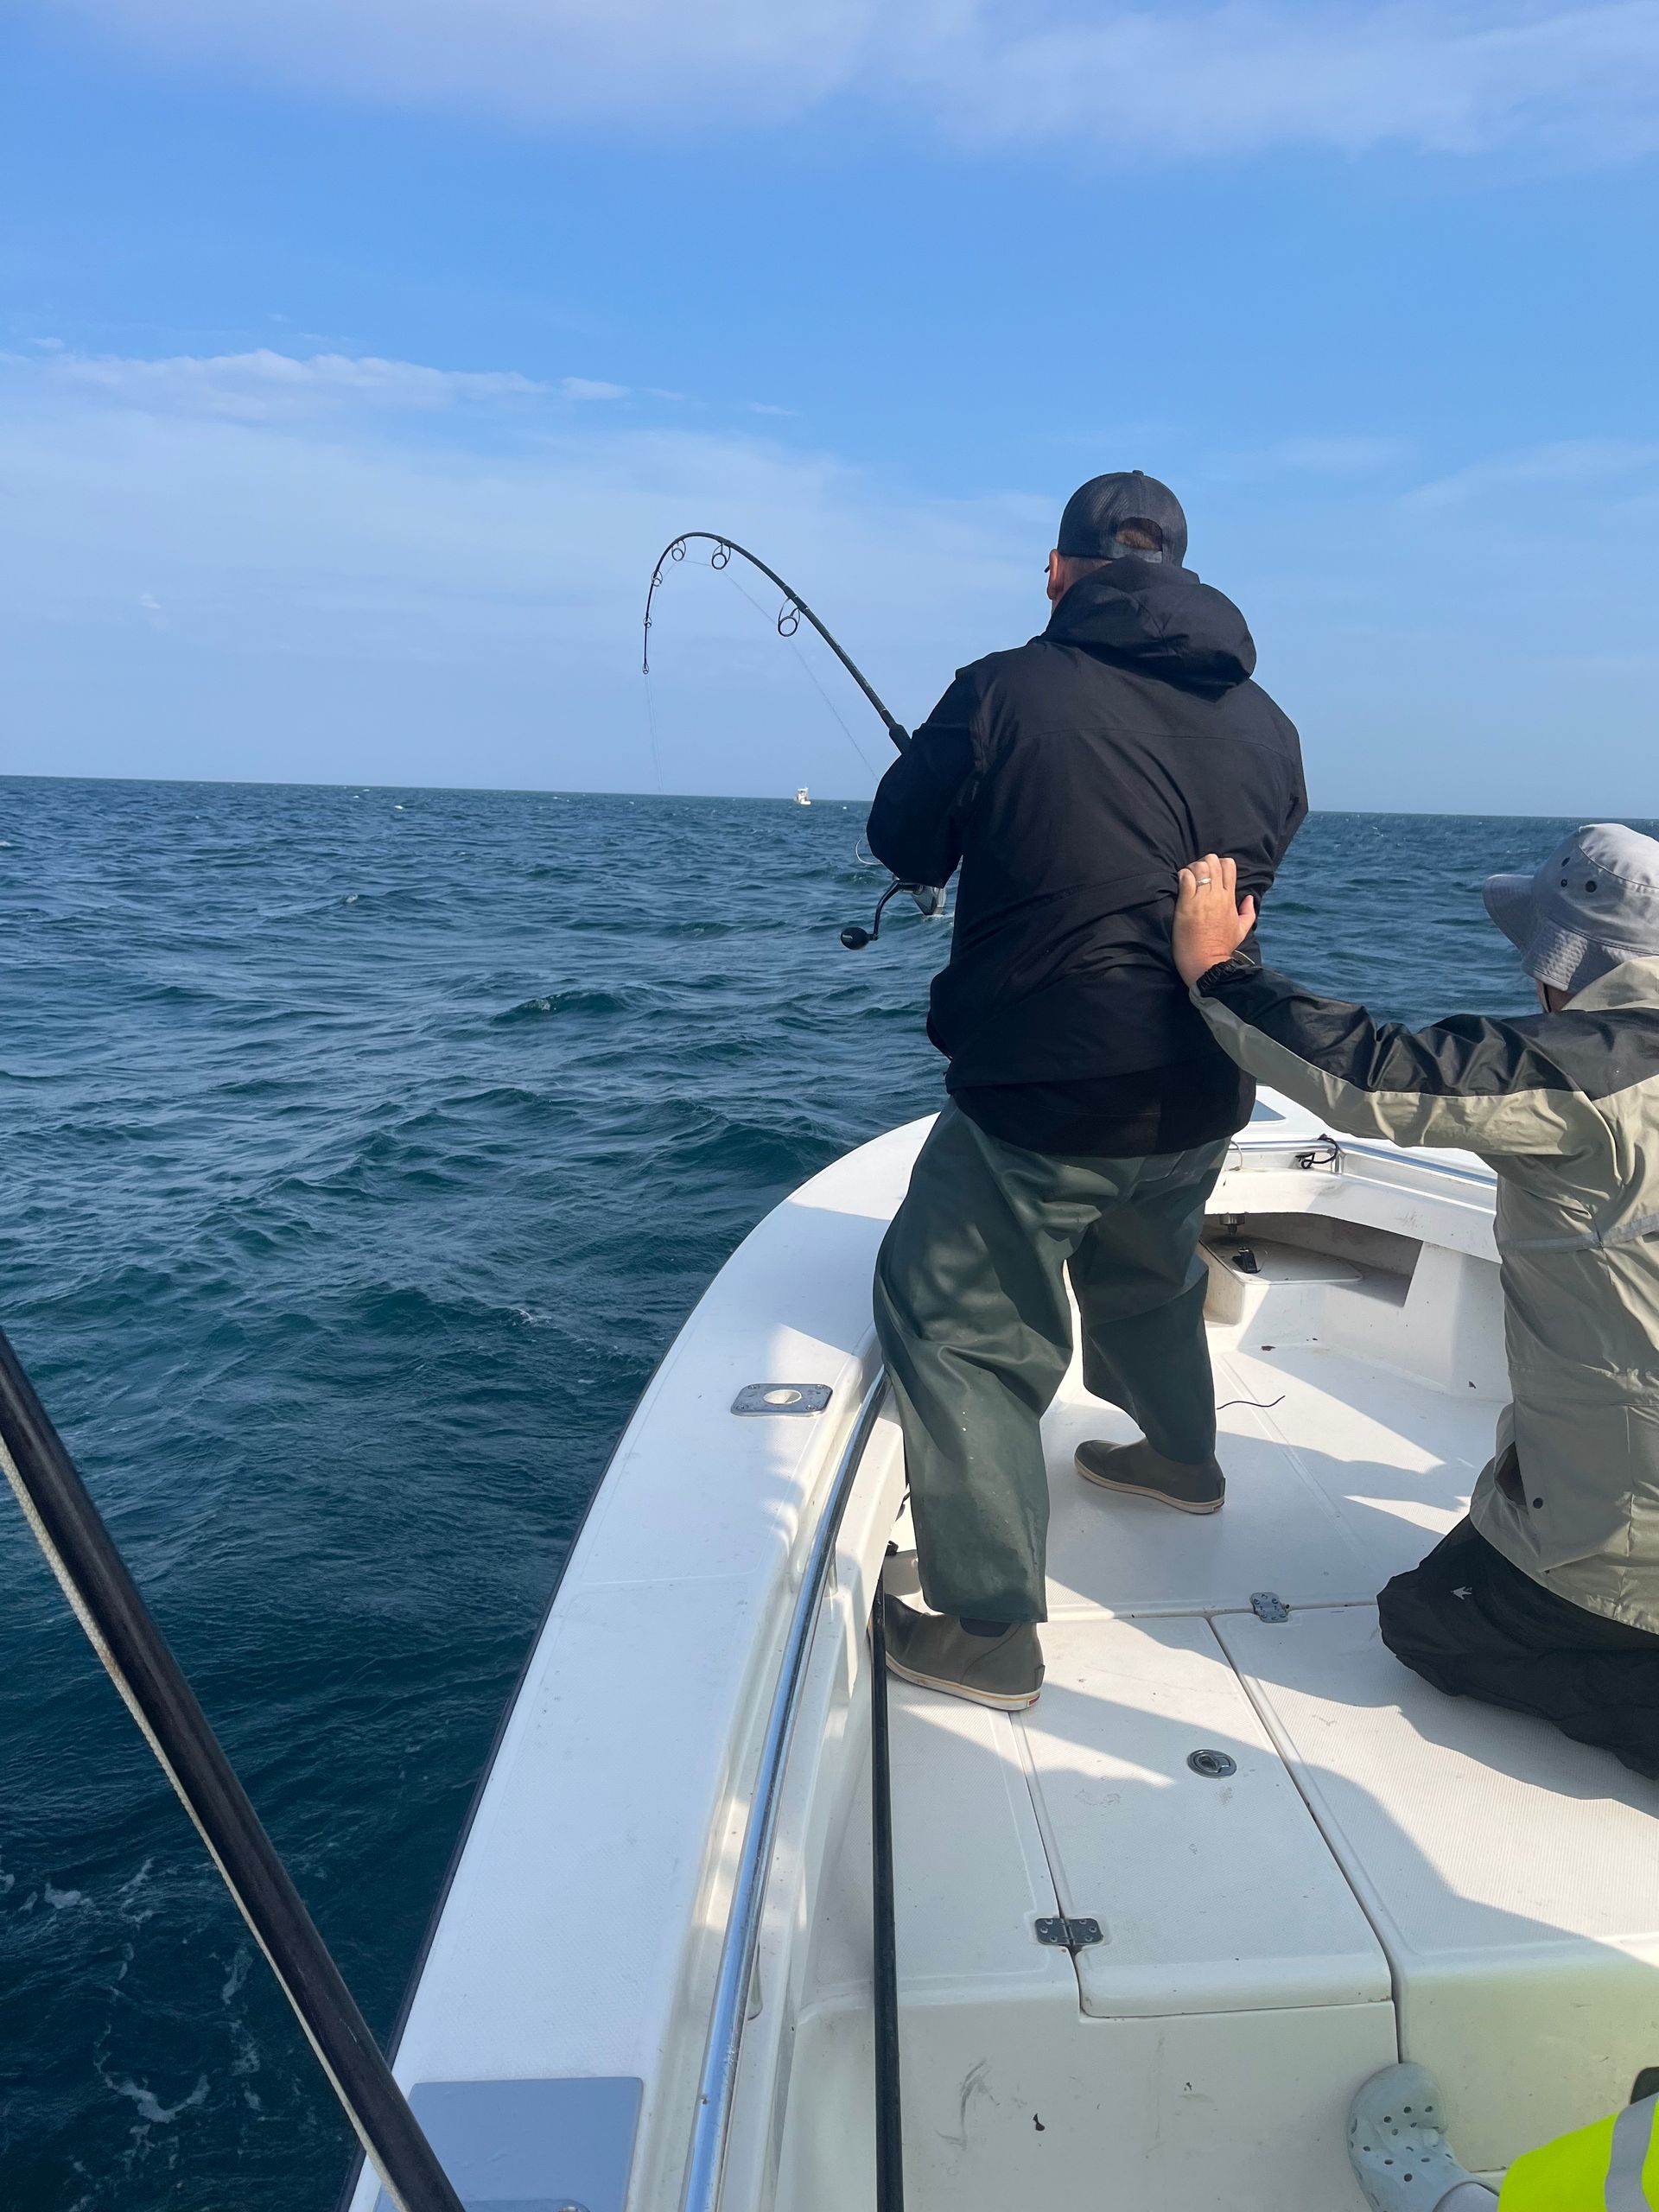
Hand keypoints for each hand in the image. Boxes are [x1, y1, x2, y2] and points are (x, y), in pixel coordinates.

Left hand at [1172, 854, 1256, 985]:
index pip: (1229, 866)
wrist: (1207, 963)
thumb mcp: (1242, 929)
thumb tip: (1250, 898)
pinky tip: (1180, 884)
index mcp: (1230, 898)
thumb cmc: (1222, 947)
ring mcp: (1202, 899)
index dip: (1219, 863)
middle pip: (1213, 862)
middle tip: (1196, 875)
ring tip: (1186, 879)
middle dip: (1203, 863)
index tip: (1210, 873)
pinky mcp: (1186, 905)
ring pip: (1199, 867)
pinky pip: (1185, 879)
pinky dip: (1182, 876)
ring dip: (1191, 868)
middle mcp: (1217, 895)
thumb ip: (1248, 912)